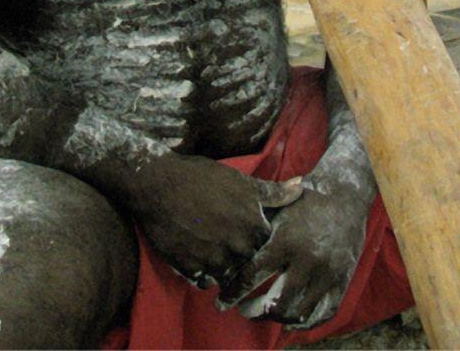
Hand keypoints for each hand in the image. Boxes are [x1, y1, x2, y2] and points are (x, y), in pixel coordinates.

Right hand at [122, 152, 302, 286]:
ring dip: (223, 265)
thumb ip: (273, 191)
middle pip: (249, 262)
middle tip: (227, 237)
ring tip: (212, 246)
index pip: (268, 244)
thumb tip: (302, 185)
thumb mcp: (239, 181)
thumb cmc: (200, 178)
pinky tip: (198, 253)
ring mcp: (213, 260)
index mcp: (253, 225)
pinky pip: (205, 281)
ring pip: (228, 275)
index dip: (258, 238)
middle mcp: (237, 246)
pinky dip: (203, 272)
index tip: (247, 229)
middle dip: (241, 253)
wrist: (157, 184)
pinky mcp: (191, 269)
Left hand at [217, 176, 370, 326]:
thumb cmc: (303, 198)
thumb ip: (254, 228)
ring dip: (277, 318)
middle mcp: (306, 260)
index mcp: (284, 240)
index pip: (252, 276)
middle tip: (243, 310)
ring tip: (265, 314)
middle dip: (254, 311)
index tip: (221, 304)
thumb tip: (223, 246)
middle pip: (274, 302)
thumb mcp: (276, 207)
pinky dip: (306, 322)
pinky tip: (291, 320)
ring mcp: (326, 273)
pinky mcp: (342, 280)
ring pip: (298, 312)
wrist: (344, 192)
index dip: (233, 293)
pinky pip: (324, 313)